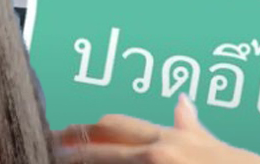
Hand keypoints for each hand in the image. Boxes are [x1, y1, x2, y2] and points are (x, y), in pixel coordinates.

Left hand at [54, 94, 259, 163]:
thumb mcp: (215, 146)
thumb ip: (193, 126)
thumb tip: (182, 102)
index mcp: (167, 139)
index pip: (112, 125)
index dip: (83, 129)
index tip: (58, 132)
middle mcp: (156, 154)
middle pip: (97, 142)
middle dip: (69, 145)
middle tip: (45, 147)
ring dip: (80, 163)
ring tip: (55, 162)